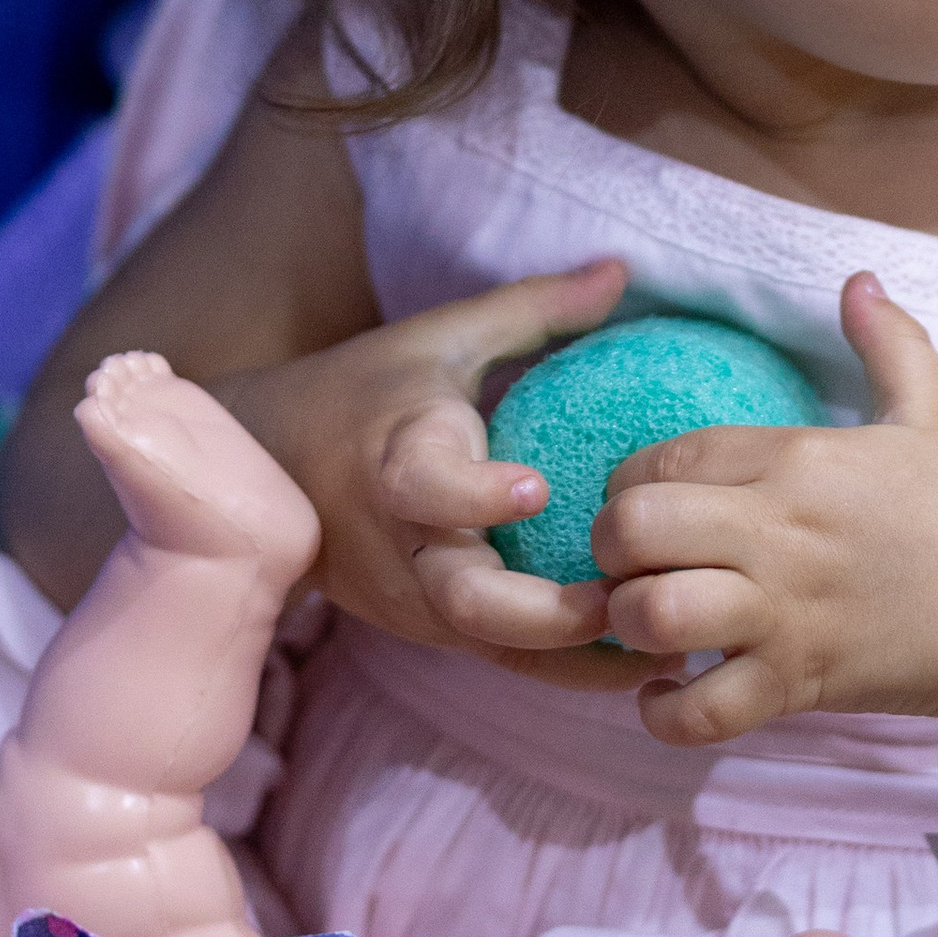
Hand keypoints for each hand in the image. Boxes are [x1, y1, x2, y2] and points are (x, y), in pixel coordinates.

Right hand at [221, 257, 652, 682]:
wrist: (271, 470)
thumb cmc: (367, 391)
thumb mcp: (440, 338)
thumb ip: (534, 310)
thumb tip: (622, 270)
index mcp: (399, 461)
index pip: (425, 487)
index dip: (475, 493)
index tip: (535, 485)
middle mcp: (405, 544)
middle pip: (467, 601)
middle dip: (549, 614)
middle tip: (627, 599)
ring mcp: (416, 600)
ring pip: (495, 648)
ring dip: (577, 654)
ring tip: (666, 645)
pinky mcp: (431, 632)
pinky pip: (505, 661)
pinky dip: (570, 666)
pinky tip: (644, 662)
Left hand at [591, 272, 937, 794]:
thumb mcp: (934, 417)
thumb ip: (890, 344)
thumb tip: (861, 280)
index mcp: (802, 462)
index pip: (664, 457)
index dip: (631, 479)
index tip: (651, 501)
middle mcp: (782, 535)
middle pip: (633, 529)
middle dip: (608, 547)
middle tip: (631, 561)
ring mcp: (788, 615)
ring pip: (654, 617)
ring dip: (629, 624)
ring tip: (646, 622)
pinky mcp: (800, 683)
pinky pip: (702, 713)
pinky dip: (664, 712)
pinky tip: (666, 690)